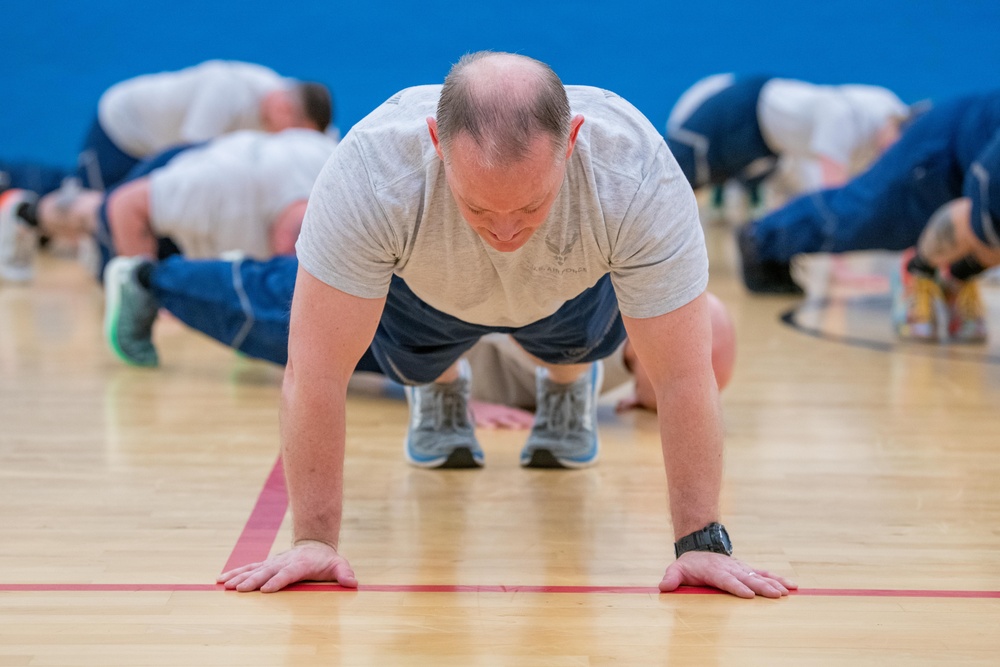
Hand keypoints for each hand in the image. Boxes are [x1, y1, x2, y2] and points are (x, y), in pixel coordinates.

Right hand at [217, 540, 357, 592]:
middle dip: (253, 581)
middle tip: (240, 589)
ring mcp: (273, 562)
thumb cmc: (326, 561)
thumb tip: (352, 581)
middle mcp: (283, 562)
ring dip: (239, 577)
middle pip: (267, 572)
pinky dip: (235, 573)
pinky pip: (248, 568)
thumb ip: (344, 573)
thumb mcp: (339, 565)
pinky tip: (221, 579)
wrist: (314, 546)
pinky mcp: (266, 564)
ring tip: (225, 585)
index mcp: (300, 564)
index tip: (266, 590)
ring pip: (254, 569)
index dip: (278, 581)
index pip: (288, 573)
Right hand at [469, 400, 534, 429]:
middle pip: (513, 415)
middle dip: (524, 420)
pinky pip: (482, 420)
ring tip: (519, 427)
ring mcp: (487, 414)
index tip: (539, 423)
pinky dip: (488, 423)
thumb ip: (506, 420)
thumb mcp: (495, 415)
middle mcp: (497, 411)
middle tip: (535, 425)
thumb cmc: (480, 412)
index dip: (528, 418)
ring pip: (500, 418)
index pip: (518, 414)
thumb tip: (520, 425)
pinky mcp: (476, 417)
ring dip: (509, 422)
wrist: (463, 405)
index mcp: (502, 411)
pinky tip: (493, 426)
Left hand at [659, 551, 796, 598]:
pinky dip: (778, 579)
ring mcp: (741, 569)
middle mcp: (731, 569)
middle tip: (776, 594)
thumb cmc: (689, 565)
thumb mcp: (676, 569)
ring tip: (788, 590)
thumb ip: (671, 578)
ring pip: (759, 575)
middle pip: (747, 578)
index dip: (737, 587)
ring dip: (774, 583)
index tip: (748, 594)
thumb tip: (663, 586)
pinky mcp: (748, 570)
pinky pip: (765, 574)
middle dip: (762, 587)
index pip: (727, 580)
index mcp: (714, 571)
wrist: (699, 548)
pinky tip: (792, 586)